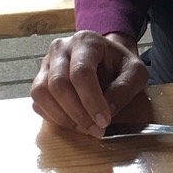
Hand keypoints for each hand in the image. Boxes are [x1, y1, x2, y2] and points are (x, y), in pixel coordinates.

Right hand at [30, 31, 146, 137]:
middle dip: (77, 113)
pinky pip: (38, 102)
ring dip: (63, 117)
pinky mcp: (40, 80)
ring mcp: (46, 64)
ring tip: (85, 128)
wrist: (107, 57)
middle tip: (96, 130)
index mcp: (86, 42)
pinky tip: (73, 122)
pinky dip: (53, 117)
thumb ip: (124, 89)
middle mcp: (60, 49)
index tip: (104, 122)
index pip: (81, 73)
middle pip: (58, 84)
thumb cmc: (120, 64)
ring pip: (41, 93)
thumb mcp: (135, 73)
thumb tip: (106, 112)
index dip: (91, 101)